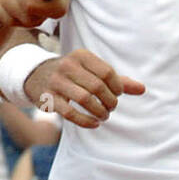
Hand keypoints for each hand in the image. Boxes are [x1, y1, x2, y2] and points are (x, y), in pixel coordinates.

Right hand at [25, 48, 145, 128]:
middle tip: (111, 108)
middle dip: (109, 101)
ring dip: (99, 111)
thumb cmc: (72, 74)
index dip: (117, 87)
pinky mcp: (48, 98)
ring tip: (103, 116)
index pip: (107, 72)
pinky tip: (94, 123)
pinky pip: (69, 113)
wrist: (35, 75)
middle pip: (97, 86)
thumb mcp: (92, 71)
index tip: (117, 95)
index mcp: (81, 56)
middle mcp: (67, 66)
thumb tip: (143, 89)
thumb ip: (117, 80)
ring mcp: (56, 82)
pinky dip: (85, 121)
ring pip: (85, 99)